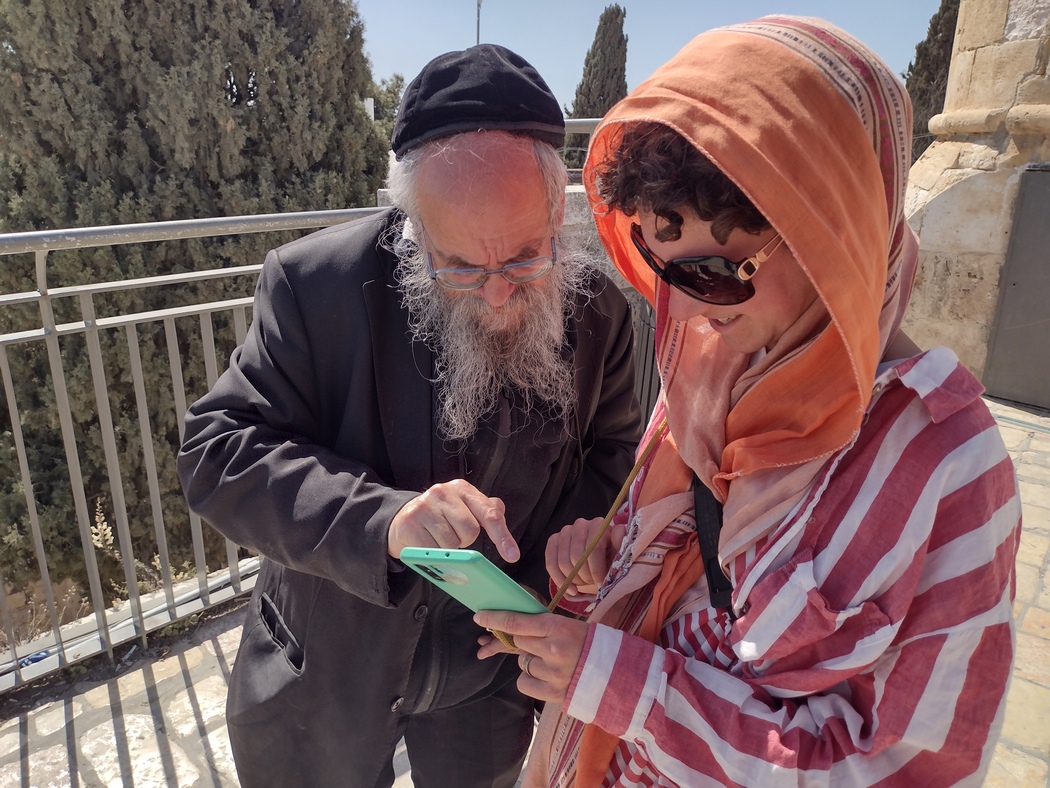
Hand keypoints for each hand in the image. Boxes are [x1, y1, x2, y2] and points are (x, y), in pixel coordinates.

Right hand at [388, 479, 518, 562]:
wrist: (402, 519)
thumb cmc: (439, 516)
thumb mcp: (462, 507)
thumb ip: (484, 509)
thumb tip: (500, 513)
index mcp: (462, 489)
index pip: (489, 513)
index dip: (502, 536)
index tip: (512, 555)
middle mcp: (444, 492)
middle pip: (470, 531)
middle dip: (464, 540)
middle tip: (452, 535)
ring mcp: (426, 506)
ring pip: (452, 543)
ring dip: (448, 549)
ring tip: (437, 538)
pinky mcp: (412, 522)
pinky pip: (433, 550)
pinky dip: (433, 554)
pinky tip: (426, 543)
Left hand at [475, 610, 588, 703]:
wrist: (615, 672)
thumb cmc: (588, 643)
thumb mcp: (567, 626)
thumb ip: (540, 626)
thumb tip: (508, 626)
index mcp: (558, 627)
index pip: (517, 622)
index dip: (495, 619)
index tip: (479, 617)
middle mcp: (554, 649)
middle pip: (517, 641)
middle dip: (522, 641)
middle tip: (538, 643)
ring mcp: (553, 673)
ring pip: (522, 662)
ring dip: (531, 661)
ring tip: (553, 662)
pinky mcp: (552, 692)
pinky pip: (524, 682)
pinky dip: (531, 679)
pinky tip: (548, 677)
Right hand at [546, 517, 617, 597]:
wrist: (598, 561)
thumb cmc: (609, 558)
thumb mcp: (619, 554)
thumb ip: (620, 543)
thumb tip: (619, 530)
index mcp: (598, 525)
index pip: (593, 549)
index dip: (596, 570)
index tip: (600, 584)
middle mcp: (580, 524)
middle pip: (576, 557)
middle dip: (584, 576)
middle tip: (591, 584)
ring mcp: (565, 531)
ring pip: (563, 562)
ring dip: (573, 579)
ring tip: (582, 584)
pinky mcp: (553, 540)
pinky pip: (550, 563)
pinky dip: (558, 579)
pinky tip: (569, 588)